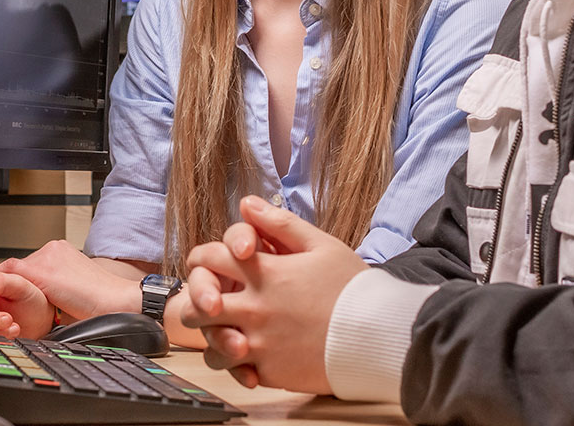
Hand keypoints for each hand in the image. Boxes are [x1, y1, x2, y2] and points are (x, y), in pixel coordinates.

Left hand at [0, 240, 139, 322]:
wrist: (116, 302)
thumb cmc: (99, 303)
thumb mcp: (71, 290)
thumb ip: (54, 287)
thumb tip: (38, 300)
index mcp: (62, 251)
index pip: (30, 264)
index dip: (20, 282)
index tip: (15, 297)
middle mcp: (53, 249)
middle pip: (20, 267)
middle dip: (14, 286)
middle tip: (8, 305)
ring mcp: (46, 257)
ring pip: (14, 272)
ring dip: (9, 290)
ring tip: (7, 308)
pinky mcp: (41, 271)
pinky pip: (9, 276)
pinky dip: (1, 288)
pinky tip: (0, 301)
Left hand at [181, 195, 367, 394]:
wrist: (377, 334)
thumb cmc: (352, 288)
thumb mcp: (321, 245)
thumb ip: (280, 223)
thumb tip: (247, 204)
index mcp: (264, 273)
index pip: (208, 259)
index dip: (202, 259)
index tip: (210, 264)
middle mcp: (255, 308)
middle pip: (196, 305)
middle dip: (196, 301)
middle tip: (207, 302)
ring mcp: (259, 342)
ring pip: (210, 343)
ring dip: (212, 337)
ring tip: (225, 331)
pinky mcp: (269, 370)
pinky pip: (235, 369)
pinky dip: (236, 364)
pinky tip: (248, 355)